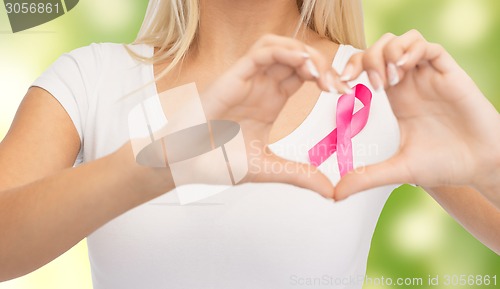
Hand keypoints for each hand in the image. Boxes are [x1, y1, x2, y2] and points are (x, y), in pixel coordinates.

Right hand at [201, 34, 349, 196]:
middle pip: (298, 58)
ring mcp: (248, 80)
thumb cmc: (214, 162)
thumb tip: (330, 190)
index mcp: (270, 102)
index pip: (305, 76)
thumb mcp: (266, 168)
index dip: (327, 79)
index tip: (346, 94)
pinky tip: (301, 65)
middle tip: (339, 84)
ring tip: (321, 75)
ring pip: (281, 47)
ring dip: (305, 54)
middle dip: (323, 65)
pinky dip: (283, 51)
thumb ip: (298, 175)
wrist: (182, 165)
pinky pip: (261, 51)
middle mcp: (261, 86)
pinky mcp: (233, 76)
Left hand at [335, 30, 499, 204]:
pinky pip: (430, 47)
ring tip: (388, 78)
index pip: (368, 66)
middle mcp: (411, 83)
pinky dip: (412, 51)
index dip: (352, 67)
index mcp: (396, 98)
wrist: (479, 168)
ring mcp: (430, 77)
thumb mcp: (398, 170)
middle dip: (368, 57)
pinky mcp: (450, 75)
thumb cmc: (443, 166)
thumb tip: (335, 194)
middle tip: (371, 84)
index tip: (342, 86)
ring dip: (389, 51)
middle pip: (382, 47)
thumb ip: (366, 177)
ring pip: (404, 40)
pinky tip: (403, 71)